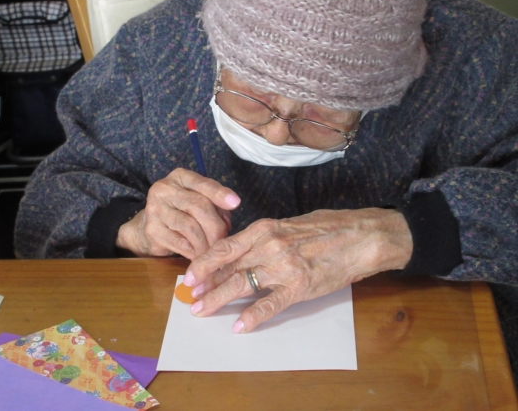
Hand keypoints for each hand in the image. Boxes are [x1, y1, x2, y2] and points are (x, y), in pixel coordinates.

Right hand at [116, 168, 240, 258]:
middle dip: (216, 226)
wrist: (148, 226)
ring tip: (214, 251)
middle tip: (224, 241)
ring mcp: (155, 209)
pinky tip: (200, 256)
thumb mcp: (199, 202)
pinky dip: (194, 251)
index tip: (235, 203)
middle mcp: (164, 189)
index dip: (219, 193)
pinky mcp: (152, 230)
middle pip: (198, 206)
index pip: (202, 183)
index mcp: (179, 177)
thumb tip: (227, 224)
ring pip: (190, 226)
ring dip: (206, 242)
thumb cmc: (181, 212)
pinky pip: (180, 243)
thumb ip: (215, 207)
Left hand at [183, 208, 412, 332]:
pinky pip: (270, 304)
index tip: (190, 275)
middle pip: (227, 267)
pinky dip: (252, 317)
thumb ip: (265, 238)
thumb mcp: (290, 224)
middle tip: (190, 298)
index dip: (203, 263)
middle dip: (205, 284)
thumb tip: (241, 253)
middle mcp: (269, 245)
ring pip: (241, 284)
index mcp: (265, 228)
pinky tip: (239, 327)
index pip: (225, 247)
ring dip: (218, 300)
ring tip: (202, 310)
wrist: (362, 236)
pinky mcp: (300, 287)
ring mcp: (284, 267)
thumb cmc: (328, 227)